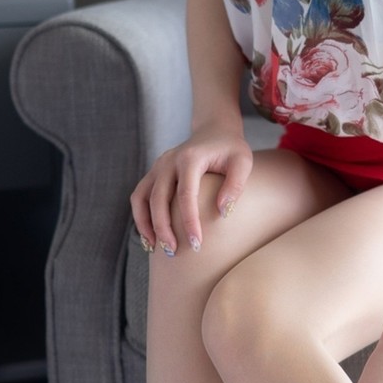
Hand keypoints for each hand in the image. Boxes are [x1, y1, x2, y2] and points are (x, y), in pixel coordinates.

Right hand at [130, 122, 252, 254]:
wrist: (214, 129)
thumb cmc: (231, 149)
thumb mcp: (243, 162)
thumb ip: (236, 185)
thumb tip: (222, 212)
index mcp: (190, 158)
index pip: (185, 195)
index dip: (188, 221)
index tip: (197, 245)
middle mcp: (168, 161)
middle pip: (158, 199)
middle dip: (163, 228)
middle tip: (174, 253)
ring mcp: (158, 166)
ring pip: (141, 198)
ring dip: (146, 225)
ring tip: (155, 249)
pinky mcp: (154, 173)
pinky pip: (139, 197)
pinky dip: (141, 217)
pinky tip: (150, 237)